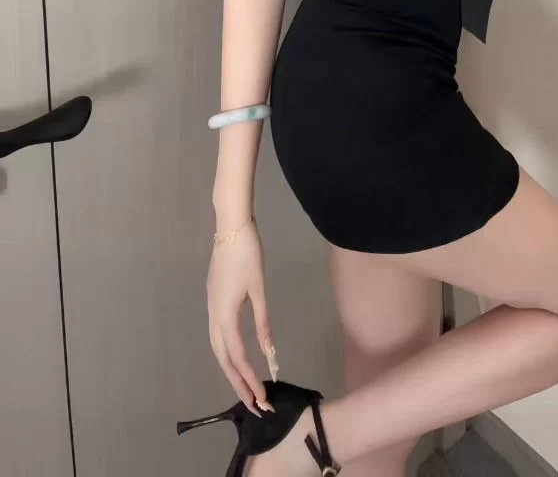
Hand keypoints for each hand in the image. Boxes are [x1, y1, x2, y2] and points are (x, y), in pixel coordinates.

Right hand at [207, 215, 276, 413]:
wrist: (230, 228)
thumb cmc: (248, 255)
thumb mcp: (259, 289)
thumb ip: (263, 322)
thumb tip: (269, 352)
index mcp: (225, 315)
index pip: (237, 357)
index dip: (250, 380)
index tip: (262, 398)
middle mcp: (213, 316)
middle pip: (223, 359)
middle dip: (238, 383)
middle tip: (254, 405)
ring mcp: (211, 308)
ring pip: (218, 348)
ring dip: (231, 370)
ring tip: (246, 388)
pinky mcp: (213, 301)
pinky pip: (218, 335)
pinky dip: (227, 352)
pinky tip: (236, 357)